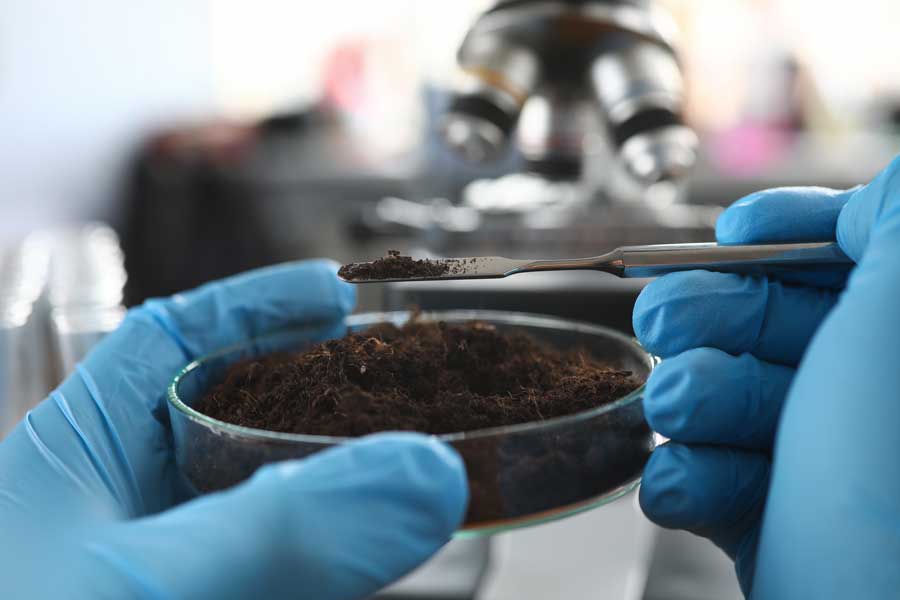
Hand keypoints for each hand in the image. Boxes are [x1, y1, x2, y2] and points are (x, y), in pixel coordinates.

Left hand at [0, 260, 467, 598]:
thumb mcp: (133, 593)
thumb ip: (276, 537)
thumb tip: (428, 473)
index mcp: (75, 460)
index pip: (170, 342)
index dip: (258, 305)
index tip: (340, 295)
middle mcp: (121, 514)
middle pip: (233, 423)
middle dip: (322, 398)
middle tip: (407, 387)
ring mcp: (166, 574)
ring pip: (267, 512)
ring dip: (341, 493)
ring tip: (416, 473)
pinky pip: (279, 575)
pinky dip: (331, 568)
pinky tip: (377, 566)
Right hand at [634, 157, 899, 596]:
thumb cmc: (891, 496)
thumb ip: (898, 221)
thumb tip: (885, 184)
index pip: (859, 253)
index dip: (796, 229)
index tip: (736, 228)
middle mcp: (872, 401)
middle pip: (778, 321)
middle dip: (711, 314)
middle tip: (665, 320)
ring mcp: (823, 462)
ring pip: (732, 396)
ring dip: (691, 399)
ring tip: (681, 414)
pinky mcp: (773, 519)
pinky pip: (711, 471)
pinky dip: (687, 475)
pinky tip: (688, 486)